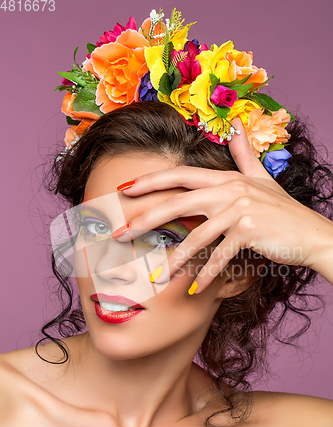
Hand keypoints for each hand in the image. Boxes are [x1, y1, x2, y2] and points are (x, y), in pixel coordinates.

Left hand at [113, 118, 332, 292]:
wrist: (311, 233)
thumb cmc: (283, 209)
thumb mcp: (262, 178)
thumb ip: (244, 153)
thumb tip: (236, 127)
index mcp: (226, 178)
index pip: (181, 176)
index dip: (151, 181)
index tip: (125, 190)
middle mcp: (230, 190)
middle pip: (178, 203)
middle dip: (146, 218)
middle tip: (120, 235)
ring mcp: (240, 210)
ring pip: (197, 234)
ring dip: (175, 258)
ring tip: (156, 275)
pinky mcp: (250, 231)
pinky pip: (221, 255)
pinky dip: (207, 274)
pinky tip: (194, 289)